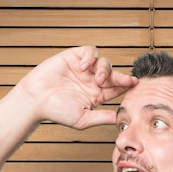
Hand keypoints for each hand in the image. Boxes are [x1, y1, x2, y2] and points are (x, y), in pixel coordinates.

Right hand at [17, 46, 137, 128]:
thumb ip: (102, 117)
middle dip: (121, 77)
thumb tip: (121, 119)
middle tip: (125, 81)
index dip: (126, 86)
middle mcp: (92, 81)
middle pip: (113, 74)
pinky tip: (83, 67)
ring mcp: (84, 69)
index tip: (135, 85)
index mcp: (97, 95)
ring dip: (104, 69)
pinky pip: (90, 52)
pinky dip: (89, 57)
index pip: (116, 89)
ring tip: (96, 78)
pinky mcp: (74, 57)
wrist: (37, 100)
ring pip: (104, 62)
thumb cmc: (57, 112)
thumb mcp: (83, 119)